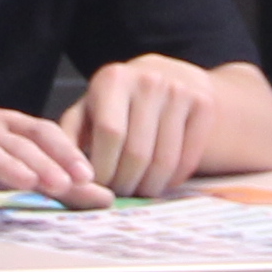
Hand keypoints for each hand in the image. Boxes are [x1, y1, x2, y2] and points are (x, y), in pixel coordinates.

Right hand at [0, 101, 111, 208]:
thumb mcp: (22, 169)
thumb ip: (61, 185)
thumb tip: (105, 198)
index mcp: (9, 126)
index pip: (43, 131)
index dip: (66, 150)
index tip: (87, 174)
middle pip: (20, 141)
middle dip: (45, 162)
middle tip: (66, 184)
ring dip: (9, 167)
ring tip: (29, 183)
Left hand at [69, 55, 231, 198]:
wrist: (169, 75)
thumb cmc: (117, 102)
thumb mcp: (87, 109)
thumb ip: (69, 138)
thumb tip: (67, 174)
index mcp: (113, 79)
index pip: (110, 134)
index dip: (103, 168)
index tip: (96, 186)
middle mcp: (149, 80)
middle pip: (137, 152)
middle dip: (124, 184)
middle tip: (117, 195)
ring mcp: (180, 90)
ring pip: (164, 160)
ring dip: (148, 188)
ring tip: (136, 192)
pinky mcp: (204, 105)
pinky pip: (187, 159)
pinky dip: (171, 181)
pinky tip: (159, 182)